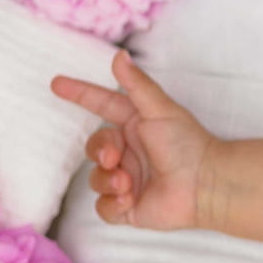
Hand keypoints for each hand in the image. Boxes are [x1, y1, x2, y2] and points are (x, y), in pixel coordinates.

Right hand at [50, 50, 213, 229]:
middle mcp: (129, 152)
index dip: (80, 94)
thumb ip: (137, 85)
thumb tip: (119, 54)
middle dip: (99, 151)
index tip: (56, 83)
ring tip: (129, 183)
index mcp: (134, 125)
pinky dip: (113, 204)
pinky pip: (104, 208)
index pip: (101, 105)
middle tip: (114, 158)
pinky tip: (131, 200)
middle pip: (93, 147)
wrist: (206, 185)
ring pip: (95, 178)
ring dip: (107, 180)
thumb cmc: (188, 144)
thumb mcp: (160, 110)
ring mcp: (127, 179)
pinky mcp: (129, 207)